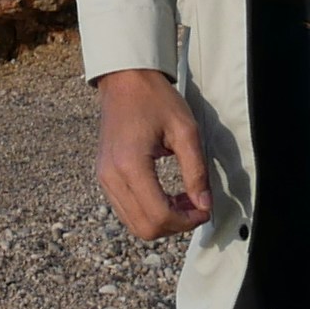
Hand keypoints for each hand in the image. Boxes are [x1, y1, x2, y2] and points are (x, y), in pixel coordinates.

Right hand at [94, 69, 210, 238]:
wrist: (125, 80)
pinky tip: (166, 196)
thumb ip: (197, 171)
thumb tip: (204, 204)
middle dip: (176, 225)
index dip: (187, 221)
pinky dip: (149, 212)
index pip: (159, 216)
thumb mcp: (186, 131)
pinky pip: (126, 211)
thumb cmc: (155, 99)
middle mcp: (111, 176)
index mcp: (131, 164)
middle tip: (196, 206)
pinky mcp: (104, 177)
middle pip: (145, 228)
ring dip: (163, 221)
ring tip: (183, 199)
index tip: (205, 209)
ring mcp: (104, 178)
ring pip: (135, 224)